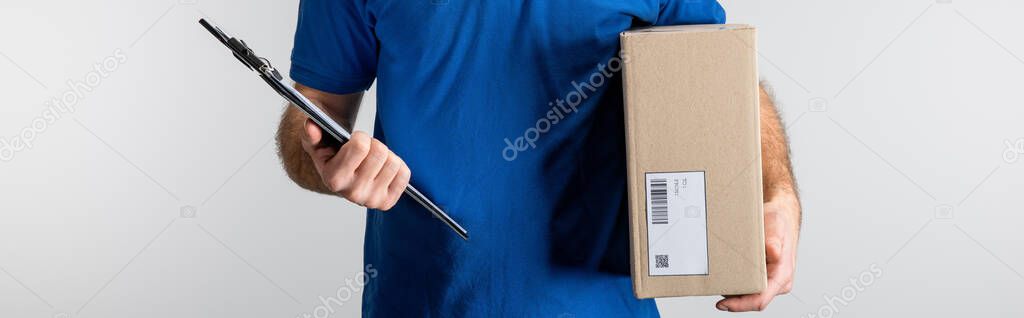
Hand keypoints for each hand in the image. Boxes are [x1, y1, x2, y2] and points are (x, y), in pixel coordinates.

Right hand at [301, 119, 410, 209]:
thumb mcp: (316, 143)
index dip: (360, 137)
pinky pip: (404, 174)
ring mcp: (371, 201)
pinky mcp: (386, 203)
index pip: (361, 146)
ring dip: (386, 155)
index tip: (354, 140)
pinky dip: (397, 167)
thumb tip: (311, 126)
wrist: (340, 176)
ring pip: (394, 163)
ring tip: (373, 160)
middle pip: (380, 153)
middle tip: (365, 150)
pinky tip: (383, 169)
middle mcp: (353, 194)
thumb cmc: (329, 155)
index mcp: (334, 179)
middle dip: (374, 144)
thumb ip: (311, 133)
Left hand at [716, 191, 799, 311]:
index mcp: (782, 275)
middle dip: (733, 300)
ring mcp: (768, 279)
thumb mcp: (776, 225)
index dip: (741, 304)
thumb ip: (774, 240)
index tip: (723, 304)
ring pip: (748, 293)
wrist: (780, 215)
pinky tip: (724, 275)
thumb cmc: (779, 222)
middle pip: (751, 300)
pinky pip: (746, 284)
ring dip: (732, 291)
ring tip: (717, 281)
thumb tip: (773, 252)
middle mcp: (776, 281)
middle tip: (714, 289)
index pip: (761, 299)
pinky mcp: (760, 275)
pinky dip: (734, 282)